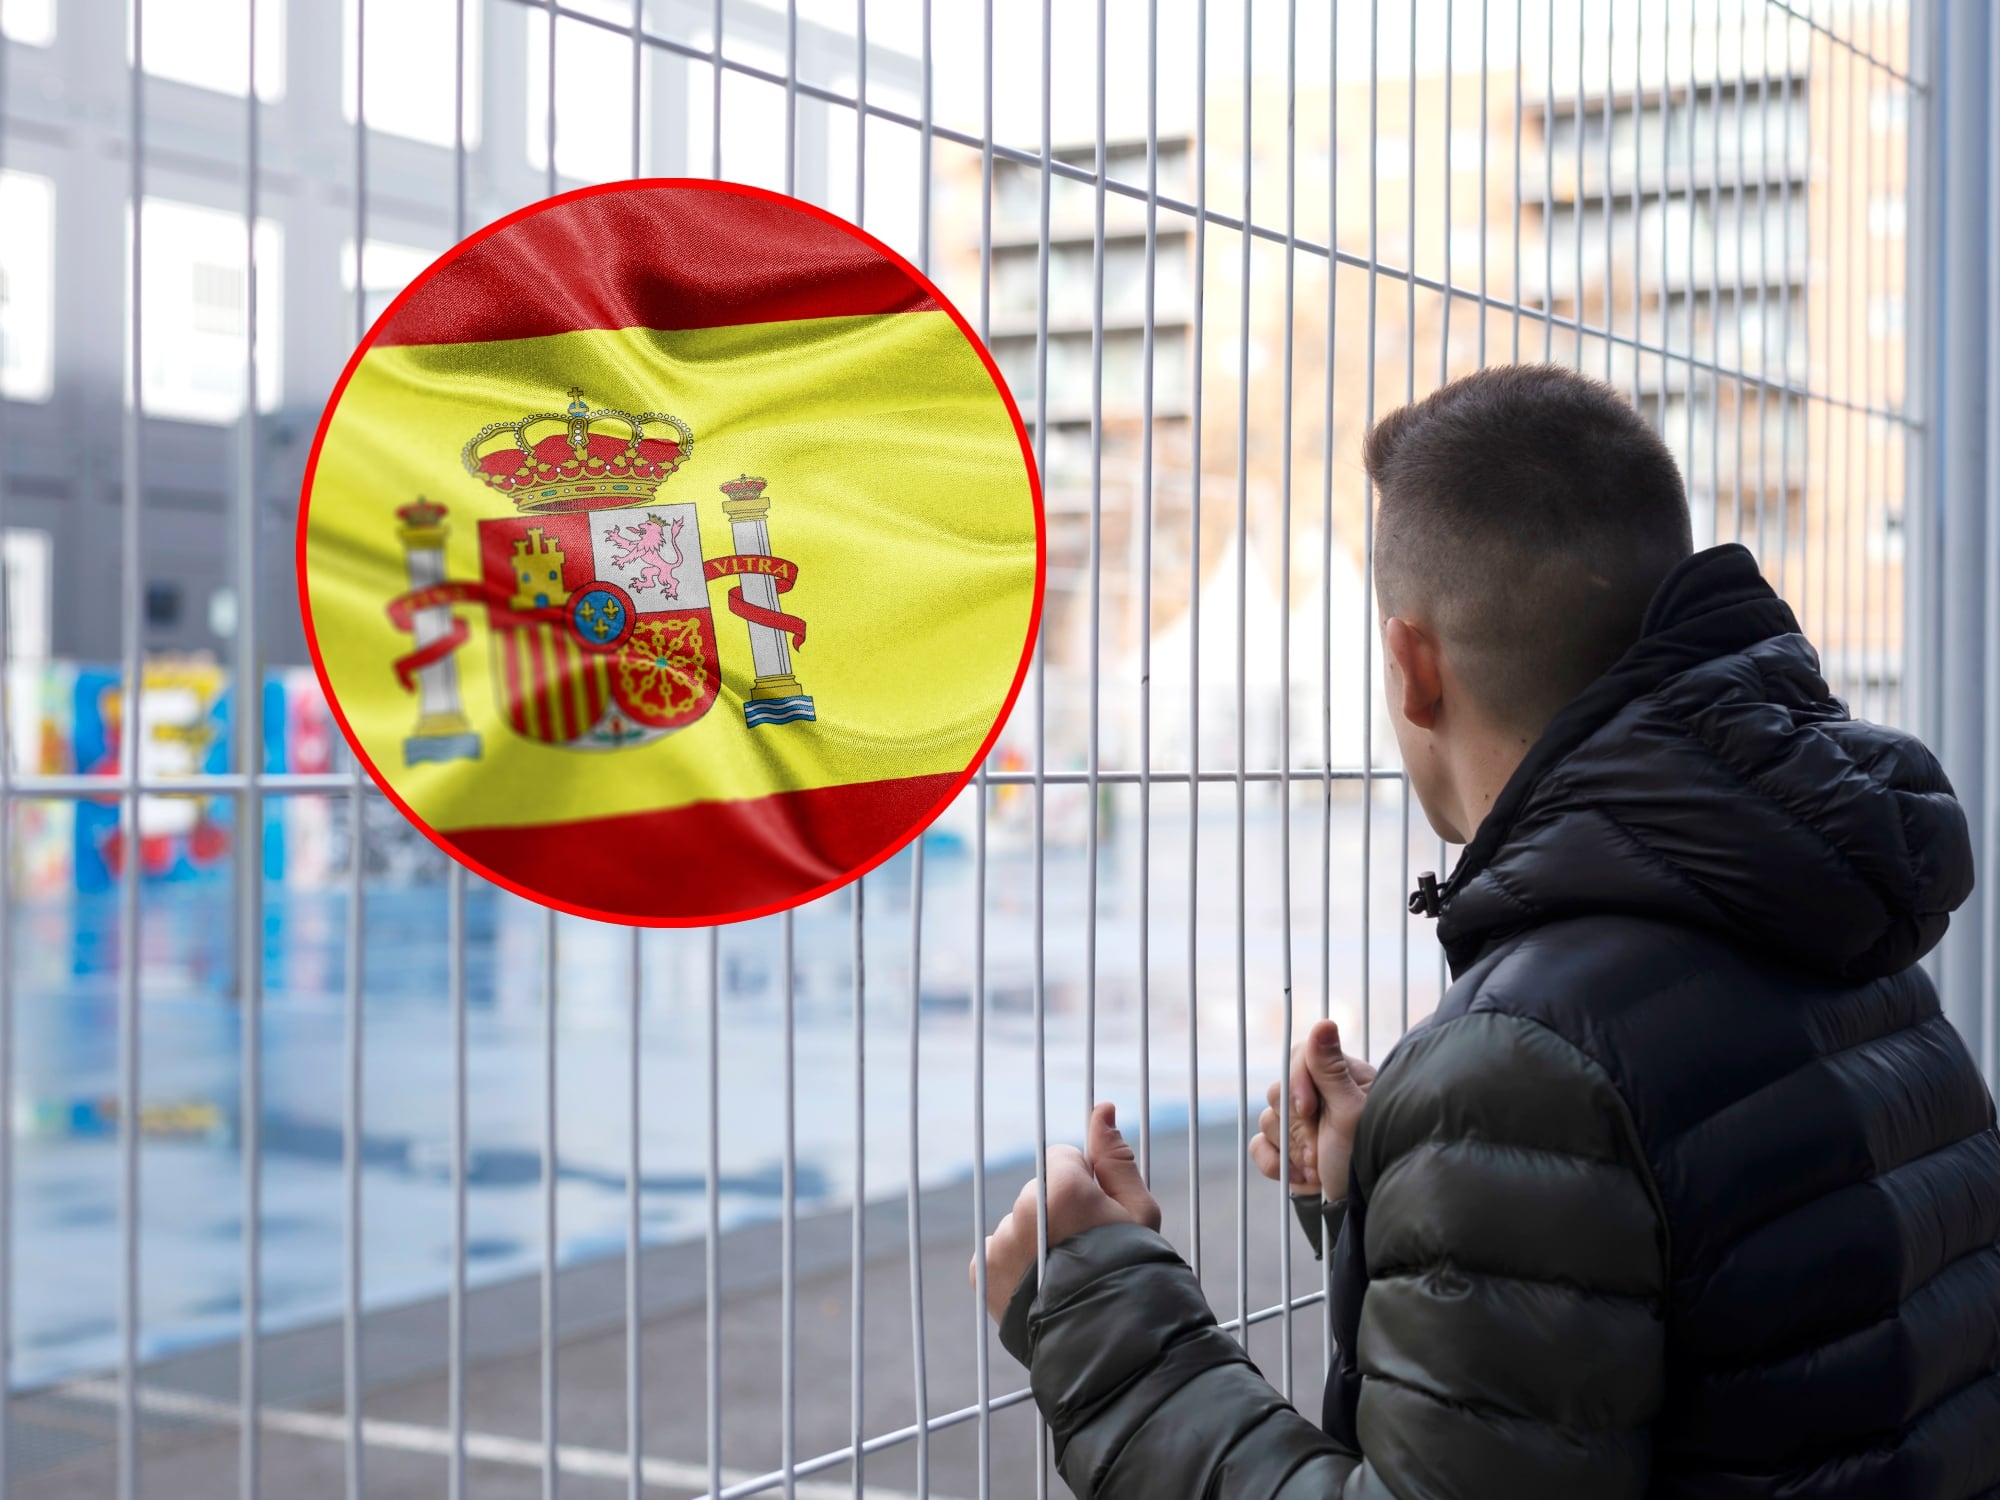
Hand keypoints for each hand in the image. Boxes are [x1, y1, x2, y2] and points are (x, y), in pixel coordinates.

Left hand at [973, 1101, 1161, 1322]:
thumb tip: (1102, 1107)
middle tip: (1085, 1252)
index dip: (1086, 1186)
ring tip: (1064, 1276)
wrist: (1109, 1344)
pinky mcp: (983, 1270)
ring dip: (1035, 1238)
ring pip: (1019, 1222)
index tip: (1099, 1218)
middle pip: (1039, 1191)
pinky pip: (996, 1250)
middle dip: (1058, 1212)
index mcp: (1063, 1188)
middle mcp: (1024, 1210)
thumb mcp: (1140, 1213)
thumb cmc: (1134, 1273)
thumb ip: (1115, 1157)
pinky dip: (1012, 1264)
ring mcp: (1000, 1241)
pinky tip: (1039, 1285)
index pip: (1063, 1158)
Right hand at [1250, 1019, 1375, 1199]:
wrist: (1364, 1208)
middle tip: (1320, 1150)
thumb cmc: (1367, 1157)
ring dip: (1291, 1150)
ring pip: (1268, 1121)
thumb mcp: (1352, 1113)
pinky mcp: (1287, 1150)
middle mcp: (1318, 1096)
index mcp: (1339, 1078)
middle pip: (1278, 1092)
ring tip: (1318, 1167)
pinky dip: (1275, 1164)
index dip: (1296, 1083)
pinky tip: (1300, 1177)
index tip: (1309, 1110)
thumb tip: (1323, 1021)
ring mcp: (1300, 1125)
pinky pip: (1259, 1146)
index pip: (1298, 1058)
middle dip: (1297, 1127)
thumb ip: (1332, 1069)